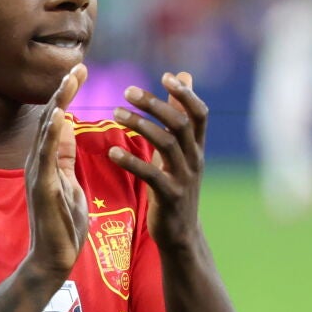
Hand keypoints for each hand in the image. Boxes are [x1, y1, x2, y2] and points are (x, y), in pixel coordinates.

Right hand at [24, 64, 89, 276]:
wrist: (53, 259)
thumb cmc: (61, 223)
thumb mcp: (67, 181)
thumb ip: (64, 154)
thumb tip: (64, 124)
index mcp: (47, 160)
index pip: (56, 119)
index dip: (66, 94)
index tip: (79, 70)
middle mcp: (38, 162)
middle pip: (49, 118)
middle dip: (62, 91)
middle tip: (78, 65)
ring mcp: (37, 174)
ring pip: (45, 131)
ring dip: (57, 104)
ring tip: (69, 81)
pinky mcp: (41, 187)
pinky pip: (45, 156)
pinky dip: (50, 134)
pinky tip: (57, 115)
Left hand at [108, 71, 207, 247]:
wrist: (181, 235)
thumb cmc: (176, 186)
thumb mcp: (181, 151)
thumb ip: (180, 115)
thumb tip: (183, 76)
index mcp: (197, 148)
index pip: (200, 114)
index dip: (186, 93)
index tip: (166, 76)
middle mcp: (195, 160)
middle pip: (180, 124)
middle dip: (155, 104)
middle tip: (128, 91)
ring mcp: (184, 178)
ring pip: (166, 144)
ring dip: (140, 125)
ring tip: (115, 113)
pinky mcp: (170, 197)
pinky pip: (151, 175)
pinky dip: (131, 161)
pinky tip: (112, 153)